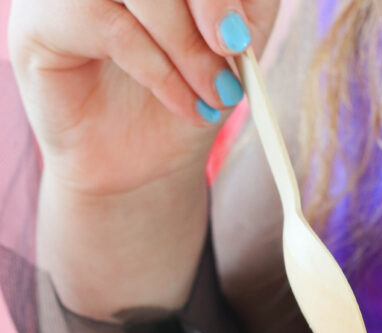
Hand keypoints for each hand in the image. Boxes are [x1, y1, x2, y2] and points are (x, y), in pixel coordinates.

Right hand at [9, 0, 279, 195]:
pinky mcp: (40, 22)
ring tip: (213, 92)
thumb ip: (242, 17)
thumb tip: (243, 9)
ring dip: (185, 43)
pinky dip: (158, 69)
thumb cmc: (176, 104)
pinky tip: (185, 103)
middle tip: (235, 50)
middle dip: (208, 0)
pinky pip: (109, 25)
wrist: (133, 170)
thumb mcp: (227, 58)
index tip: (244, 30)